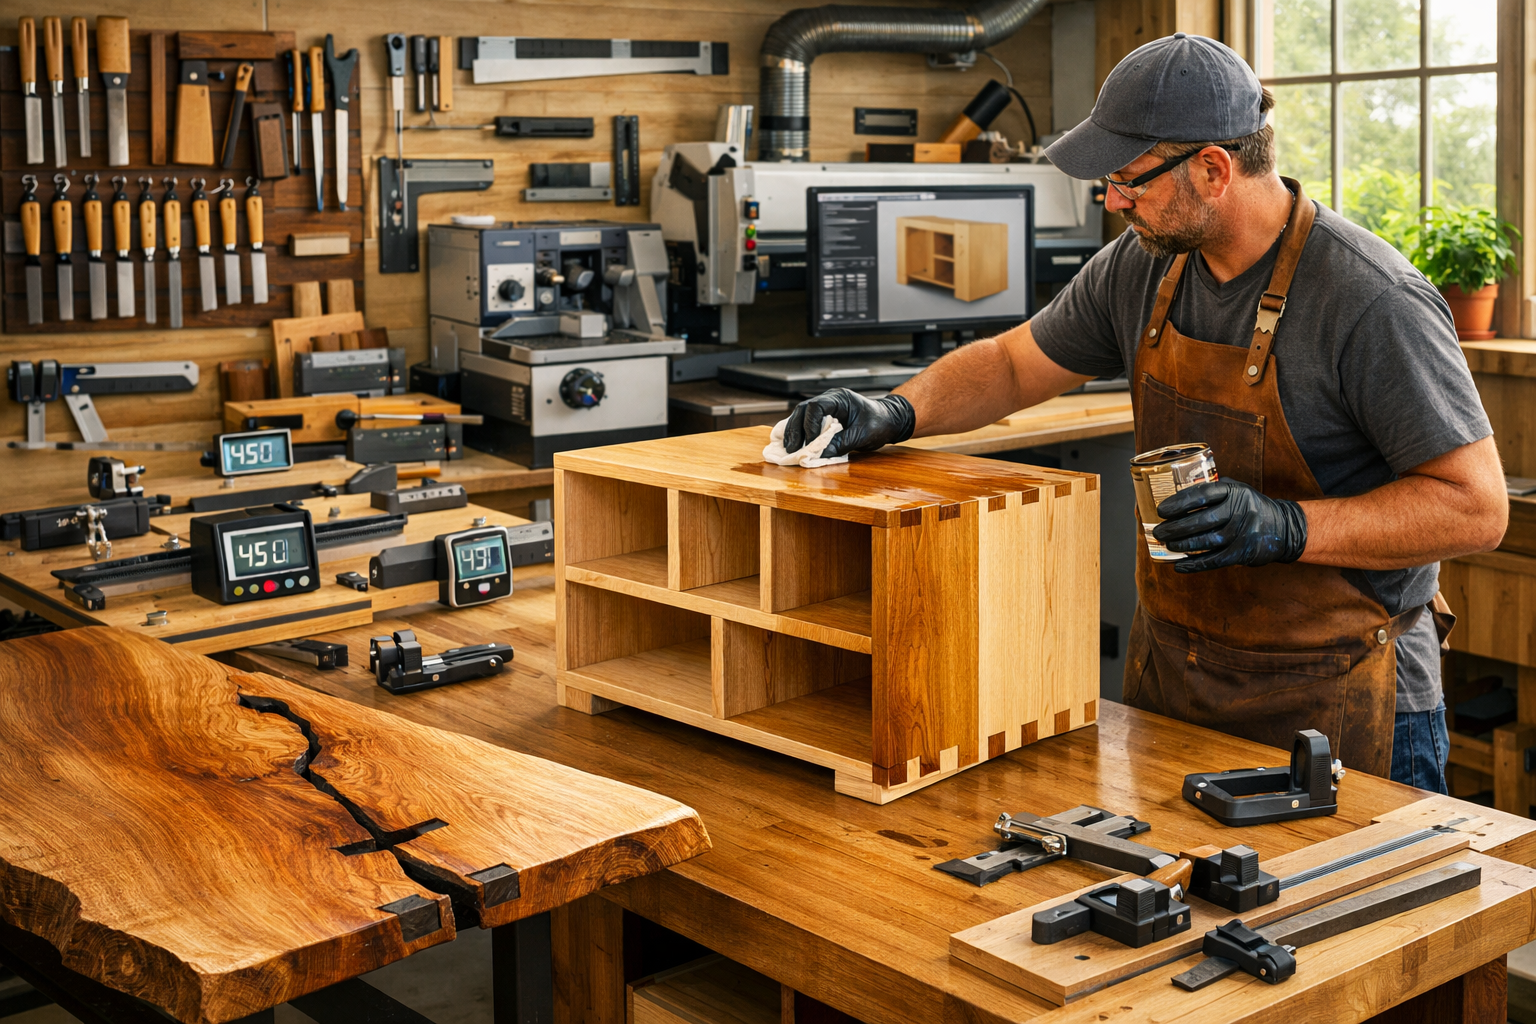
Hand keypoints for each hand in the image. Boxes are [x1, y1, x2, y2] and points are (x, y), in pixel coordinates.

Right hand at [782, 388, 915, 458]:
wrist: (890, 420)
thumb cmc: (880, 423)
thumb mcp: (863, 435)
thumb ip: (842, 443)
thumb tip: (819, 454)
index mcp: (840, 399)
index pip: (816, 407)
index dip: (810, 426)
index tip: (811, 443)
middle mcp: (830, 400)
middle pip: (803, 410)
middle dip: (796, 430)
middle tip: (792, 449)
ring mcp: (826, 408)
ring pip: (802, 415)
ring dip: (795, 432)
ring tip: (791, 448)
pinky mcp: (825, 417)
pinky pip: (807, 422)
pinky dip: (801, 433)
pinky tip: (796, 444)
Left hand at [1152, 479, 1307, 572]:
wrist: (1284, 528)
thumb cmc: (1250, 507)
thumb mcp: (1237, 491)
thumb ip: (1213, 490)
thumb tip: (1175, 497)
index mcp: (1235, 492)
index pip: (1202, 495)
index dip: (1179, 503)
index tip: (1161, 510)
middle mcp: (1240, 510)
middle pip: (1201, 520)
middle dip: (1175, 527)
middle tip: (1158, 532)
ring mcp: (1243, 532)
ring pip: (1206, 541)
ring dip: (1183, 545)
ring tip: (1168, 545)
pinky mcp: (1244, 552)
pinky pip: (1215, 560)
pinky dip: (1195, 564)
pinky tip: (1179, 565)